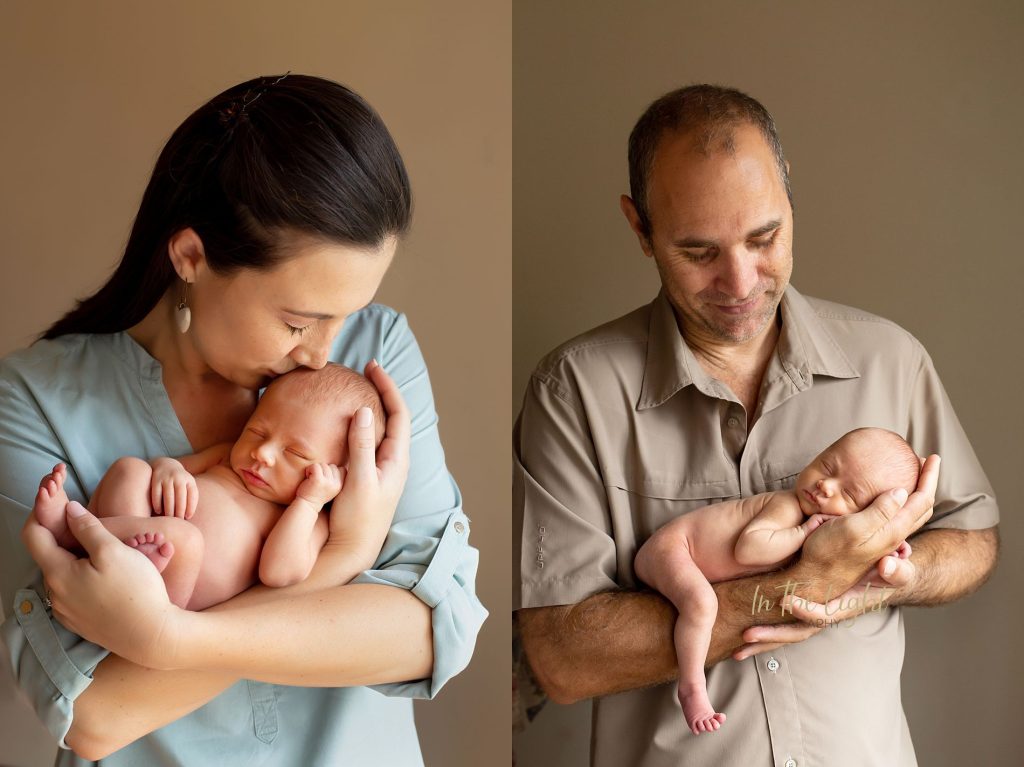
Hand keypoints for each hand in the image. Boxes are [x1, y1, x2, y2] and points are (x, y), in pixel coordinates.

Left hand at [21, 501, 185, 669]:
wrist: (151, 635)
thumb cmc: (135, 590)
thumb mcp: (114, 551)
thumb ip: (88, 528)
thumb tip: (70, 509)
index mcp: (58, 572)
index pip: (33, 535)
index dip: (40, 513)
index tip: (56, 500)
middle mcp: (54, 593)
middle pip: (49, 555)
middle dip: (64, 536)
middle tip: (90, 524)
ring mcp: (65, 610)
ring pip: (63, 573)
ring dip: (76, 558)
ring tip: (106, 550)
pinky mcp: (78, 621)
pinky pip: (73, 591)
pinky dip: (82, 576)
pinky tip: (107, 575)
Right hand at [150, 458, 197, 518]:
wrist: (166, 465)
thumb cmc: (179, 481)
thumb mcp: (188, 485)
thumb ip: (191, 497)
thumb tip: (188, 516)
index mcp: (189, 480)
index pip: (192, 495)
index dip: (191, 508)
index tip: (188, 517)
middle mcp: (179, 478)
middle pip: (180, 498)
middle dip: (180, 511)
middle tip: (178, 520)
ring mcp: (167, 478)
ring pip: (168, 497)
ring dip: (169, 510)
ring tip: (169, 518)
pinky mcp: (155, 480)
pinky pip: (156, 494)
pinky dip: (157, 504)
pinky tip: (158, 511)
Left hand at [296, 463, 341, 505]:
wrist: (306, 505)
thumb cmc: (317, 494)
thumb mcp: (331, 487)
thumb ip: (335, 478)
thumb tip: (338, 465)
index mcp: (340, 486)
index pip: (342, 469)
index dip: (332, 471)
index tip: (325, 479)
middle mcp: (336, 484)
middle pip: (332, 466)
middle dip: (323, 470)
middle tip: (317, 480)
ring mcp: (327, 482)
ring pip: (323, 465)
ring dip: (315, 469)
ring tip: (312, 479)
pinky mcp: (318, 480)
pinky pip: (315, 466)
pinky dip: (309, 469)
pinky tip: (308, 477)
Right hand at [323, 360, 409, 565]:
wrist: (353, 549)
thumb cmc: (357, 519)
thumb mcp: (358, 481)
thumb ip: (361, 446)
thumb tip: (364, 411)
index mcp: (396, 459)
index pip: (398, 412)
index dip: (387, 387)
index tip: (372, 367)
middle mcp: (394, 461)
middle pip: (393, 416)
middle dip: (381, 391)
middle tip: (366, 372)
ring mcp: (383, 468)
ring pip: (382, 428)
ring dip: (373, 406)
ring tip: (358, 388)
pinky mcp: (371, 475)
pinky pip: (370, 440)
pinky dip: (362, 423)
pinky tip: (347, 420)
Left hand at [733, 534, 918, 660]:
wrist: (886, 574)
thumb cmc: (891, 569)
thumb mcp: (899, 568)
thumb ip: (897, 570)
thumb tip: (887, 567)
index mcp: (846, 605)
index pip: (824, 614)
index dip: (806, 610)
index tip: (786, 601)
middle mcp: (828, 612)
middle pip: (799, 630)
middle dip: (773, 635)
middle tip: (746, 637)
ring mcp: (816, 612)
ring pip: (788, 631)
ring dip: (765, 640)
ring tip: (737, 649)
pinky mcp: (808, 607)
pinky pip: (785, 623)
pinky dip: (766, 630)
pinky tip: (741, 638)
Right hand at [798, 455, 937, 593]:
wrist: (814, 582)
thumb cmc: (828, 554)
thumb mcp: (852, 530)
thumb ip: (879, 512)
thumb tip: (901, 492)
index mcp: (891, 530)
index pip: (921, 500)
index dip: (929, 477)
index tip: (932, 456)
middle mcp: (892, 537)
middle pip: (922, 507)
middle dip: (928, 482)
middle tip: (927, 461)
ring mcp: (882, 541)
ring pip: (911, 514)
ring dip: (917, 492)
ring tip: (915, 475)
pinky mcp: (871, 543)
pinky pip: (897, 519)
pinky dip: (903, 503)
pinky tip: (889, 498)